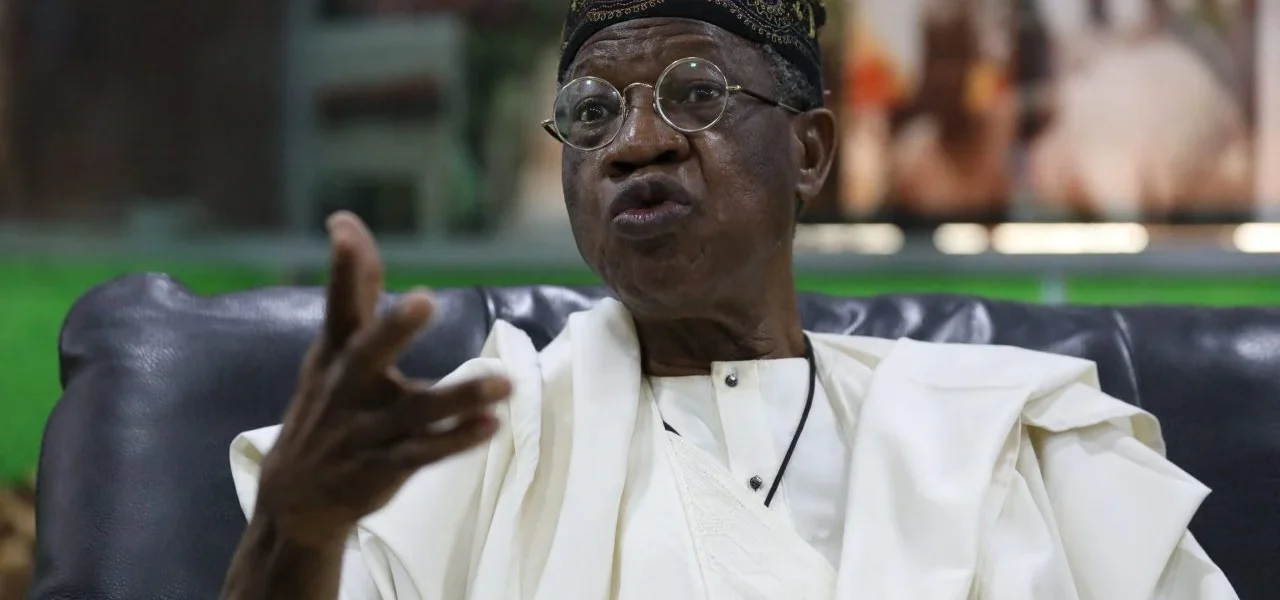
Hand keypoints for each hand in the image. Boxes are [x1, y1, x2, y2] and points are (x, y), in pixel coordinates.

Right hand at [254, 212, 510, 546]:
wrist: (295, 498)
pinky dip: (457, 439)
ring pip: (414, 412)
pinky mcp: (382, 467)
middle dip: (394, 328)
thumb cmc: (328, 406)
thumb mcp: (333, 351)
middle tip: (424, 298)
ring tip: (503, 382)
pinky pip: (424, 454)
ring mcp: (365, 430)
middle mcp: (347, 388)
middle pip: (368, 354)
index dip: (343, 267)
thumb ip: (353, 291)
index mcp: (336, 355)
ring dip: (459, 396)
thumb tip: (348, 221)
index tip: (343, 226)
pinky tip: (492, 425)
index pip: (339, 306)